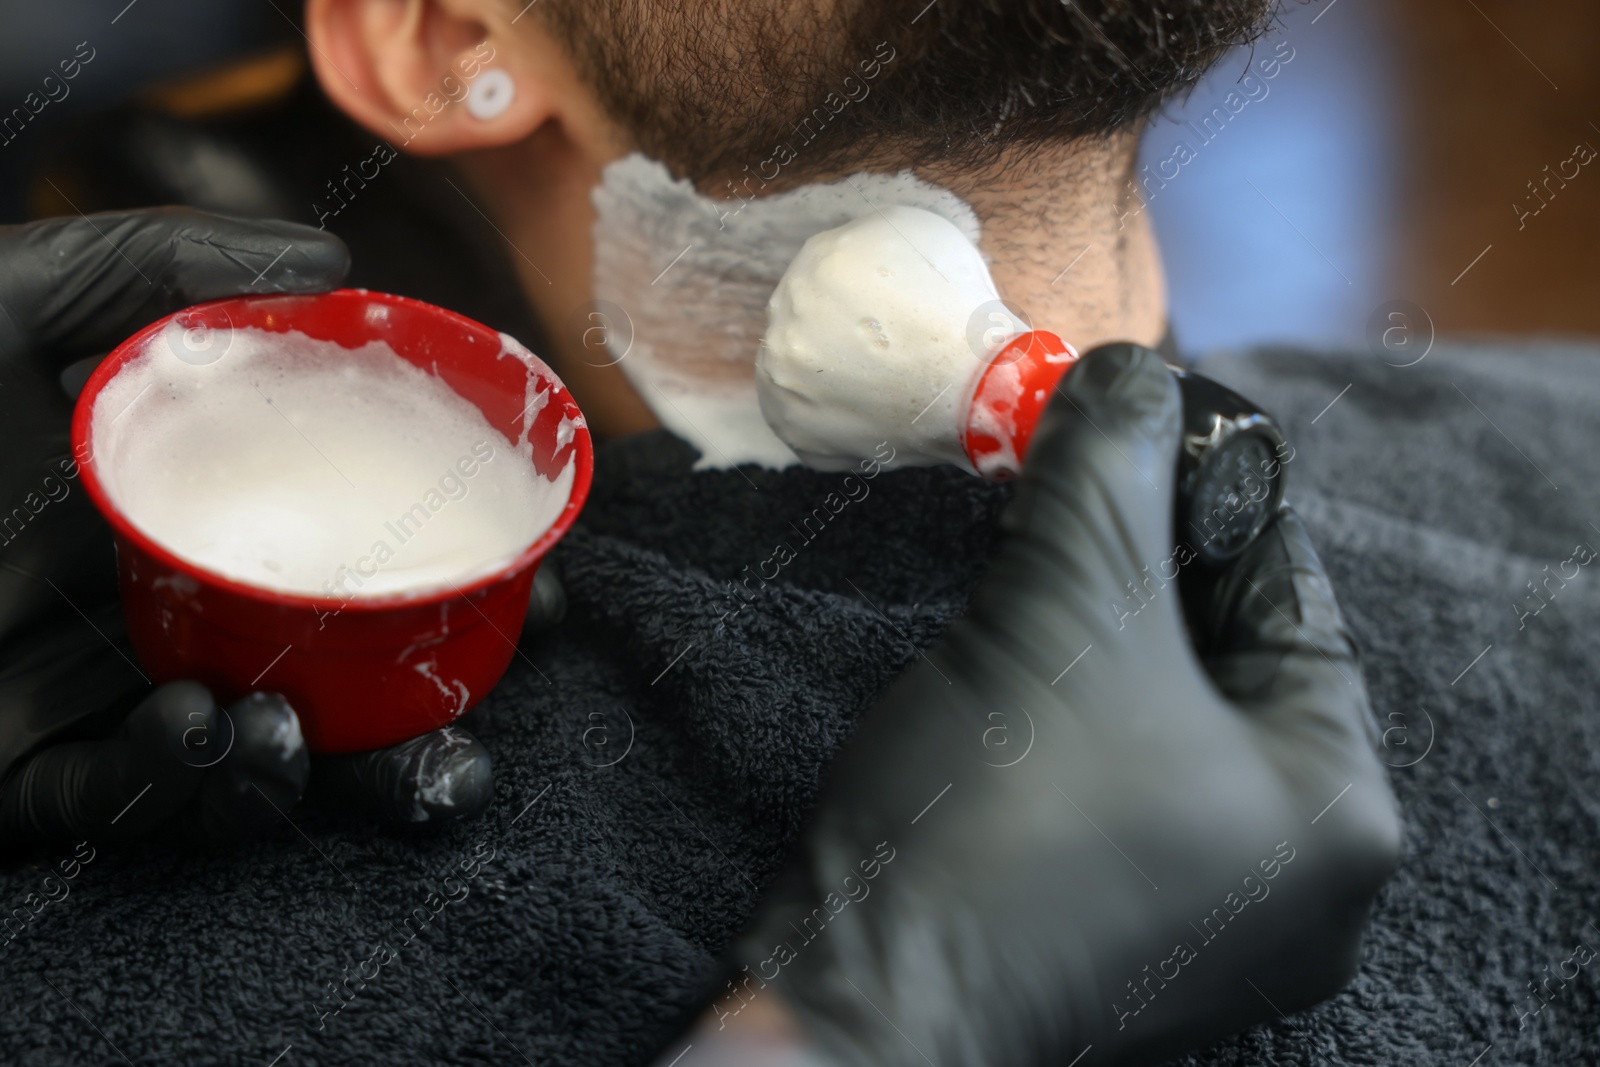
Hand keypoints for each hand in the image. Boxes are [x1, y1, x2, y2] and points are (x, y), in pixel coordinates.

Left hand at [0, 209, 510, 850]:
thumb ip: (138, 267)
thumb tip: (329, 263)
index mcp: (158, 499)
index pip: (331, 533)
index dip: (440, 562)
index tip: (529, 577)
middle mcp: (142, 598)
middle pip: (319, 659)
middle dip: (421, 697)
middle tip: (482, 706)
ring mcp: (84, 694)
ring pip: (250, 753)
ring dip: (323, 767)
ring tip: (329, 741)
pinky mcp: (19, 785)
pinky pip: (130, 807)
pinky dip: (191, 789)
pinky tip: (211, 740)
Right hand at [688, 344, 1399, 1065]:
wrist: (863, 997)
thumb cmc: (996, 812)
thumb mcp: (1069, 604)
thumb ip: (1112, 462)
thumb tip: (1132, 368)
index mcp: (1340, 810)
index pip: (1290, 593)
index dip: (1209, 487)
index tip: (1134, 418)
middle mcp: (1301, 880)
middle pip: (1228, 658)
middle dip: (1140, 557)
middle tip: (1065, 476)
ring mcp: (1211, 920)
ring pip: (1166, 718)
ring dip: (1097, 628)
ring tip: (1029, 554)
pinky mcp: (1122, 933)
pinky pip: (1122, 782)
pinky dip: (1074, 708)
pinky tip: (1014, 659)